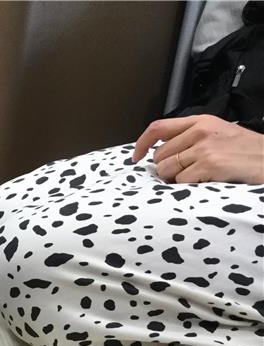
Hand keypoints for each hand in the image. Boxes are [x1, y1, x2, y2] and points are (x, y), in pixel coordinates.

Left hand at [132, 114, 263, 183]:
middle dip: (166, 168)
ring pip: (166, 169)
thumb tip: (161, 151)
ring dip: (176, 178)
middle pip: (160, 155)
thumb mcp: (219, 133)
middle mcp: (200, 131)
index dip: (141, 143)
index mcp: (201, 121)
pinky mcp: (208, 165)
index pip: (158, 127)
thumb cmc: (246, 151)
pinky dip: (189, 186)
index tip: (136, 156)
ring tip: (197, 176)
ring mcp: (204, 148)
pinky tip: (205, 181)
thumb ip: (191, 137)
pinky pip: (181, 181)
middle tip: (185, 172)